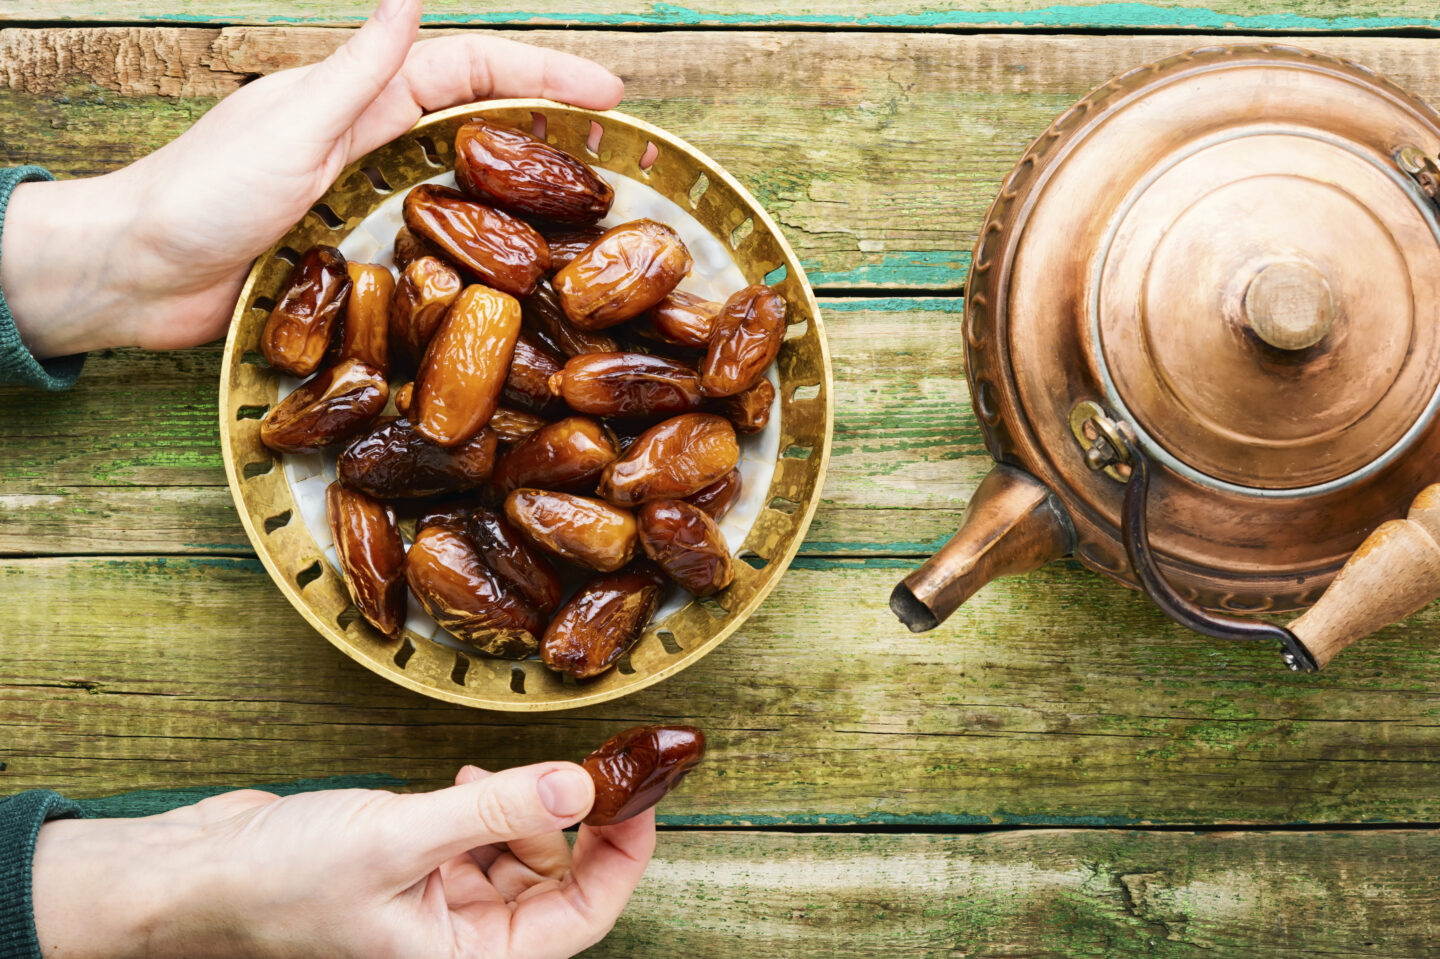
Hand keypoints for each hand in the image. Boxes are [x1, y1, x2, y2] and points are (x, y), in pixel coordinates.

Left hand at [0, 0, 623, 358]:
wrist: (137, 273)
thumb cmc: (202, 196)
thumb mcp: (292, 125)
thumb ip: (359, 70)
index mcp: (356, 96)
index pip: (467, 71)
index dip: (540, 76)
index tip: (606, 93)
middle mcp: (364, 136)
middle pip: (474, 115)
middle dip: (545, 119)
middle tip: (613, 149)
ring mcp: (358, 190)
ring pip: (457, 174)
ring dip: (516, 178)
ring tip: (580, 204)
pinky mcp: (347, 244)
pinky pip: (428, 230)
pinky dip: (471, 233)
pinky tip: (504, 258)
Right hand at [32, 761, 656, 957]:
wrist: (201, 874)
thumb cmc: (281, 882)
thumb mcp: (398, 839)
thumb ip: (496, 812)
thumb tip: (583, 787)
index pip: (582, 917)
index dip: (623, 856)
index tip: (640, 795)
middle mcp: (462, 942)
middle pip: (559, 883)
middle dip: (574, 823)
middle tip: (587, 766)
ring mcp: (443, 905)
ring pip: (523, 855)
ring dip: (522, 809)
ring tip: (482, 780)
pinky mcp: (422, 870)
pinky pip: (483, 839)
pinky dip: (487, 806)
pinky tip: (460, 782)